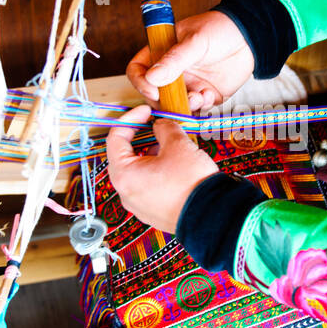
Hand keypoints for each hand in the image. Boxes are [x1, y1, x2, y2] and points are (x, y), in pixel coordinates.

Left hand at [105, 104, 218, 232]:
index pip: (116, 138)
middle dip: (141, 138)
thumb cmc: (191, 183)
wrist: (211, 215)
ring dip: (150, 156)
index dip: (131, 119)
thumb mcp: (177, 144)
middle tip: (157, 128)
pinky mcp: (152, 213)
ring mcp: (138, 206)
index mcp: (124, 174)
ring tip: (171, 148)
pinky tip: (175, 167)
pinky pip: (148, 187)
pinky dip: (157, 173)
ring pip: (138, 173)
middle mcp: (126, 193)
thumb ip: (164, 128)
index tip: (146, 112)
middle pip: (125, 156)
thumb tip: (160, 126)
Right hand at [125, 11, 254, 111]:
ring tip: (199, 96)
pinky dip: (201, 106)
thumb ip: (175, 59)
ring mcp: (188, 84)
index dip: (140, 82)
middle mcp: (172, 71)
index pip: (138, 69)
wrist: (250, 37)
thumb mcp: (195, 40)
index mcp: (162, 52)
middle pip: (155, 94)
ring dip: (185, 106)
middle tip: (179, 99)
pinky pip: (196, 108)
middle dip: (165, 101)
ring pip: (175, 105)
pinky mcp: (205, 94)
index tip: (153, 91)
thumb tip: (152, 77)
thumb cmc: (220, 29)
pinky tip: (209, 94)